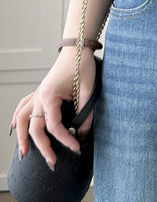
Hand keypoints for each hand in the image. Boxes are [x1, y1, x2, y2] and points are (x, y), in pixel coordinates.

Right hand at [10, 48, 95, 169]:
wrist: (77, 46)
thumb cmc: (81, 63)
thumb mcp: (88, 88)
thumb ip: (86, 112)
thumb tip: (83, 132)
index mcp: (49, 95)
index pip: (53, 126)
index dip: (65, 139)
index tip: (76, 147)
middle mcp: (40, 95)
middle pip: (34, 127)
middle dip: (42, 147)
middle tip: (52, 161)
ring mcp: (38, 93)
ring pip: (23, 118)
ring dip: (22, 136)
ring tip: (24, 153)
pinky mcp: (41, 90)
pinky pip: (24, 106)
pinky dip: (18, 117)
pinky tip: (16, 126)